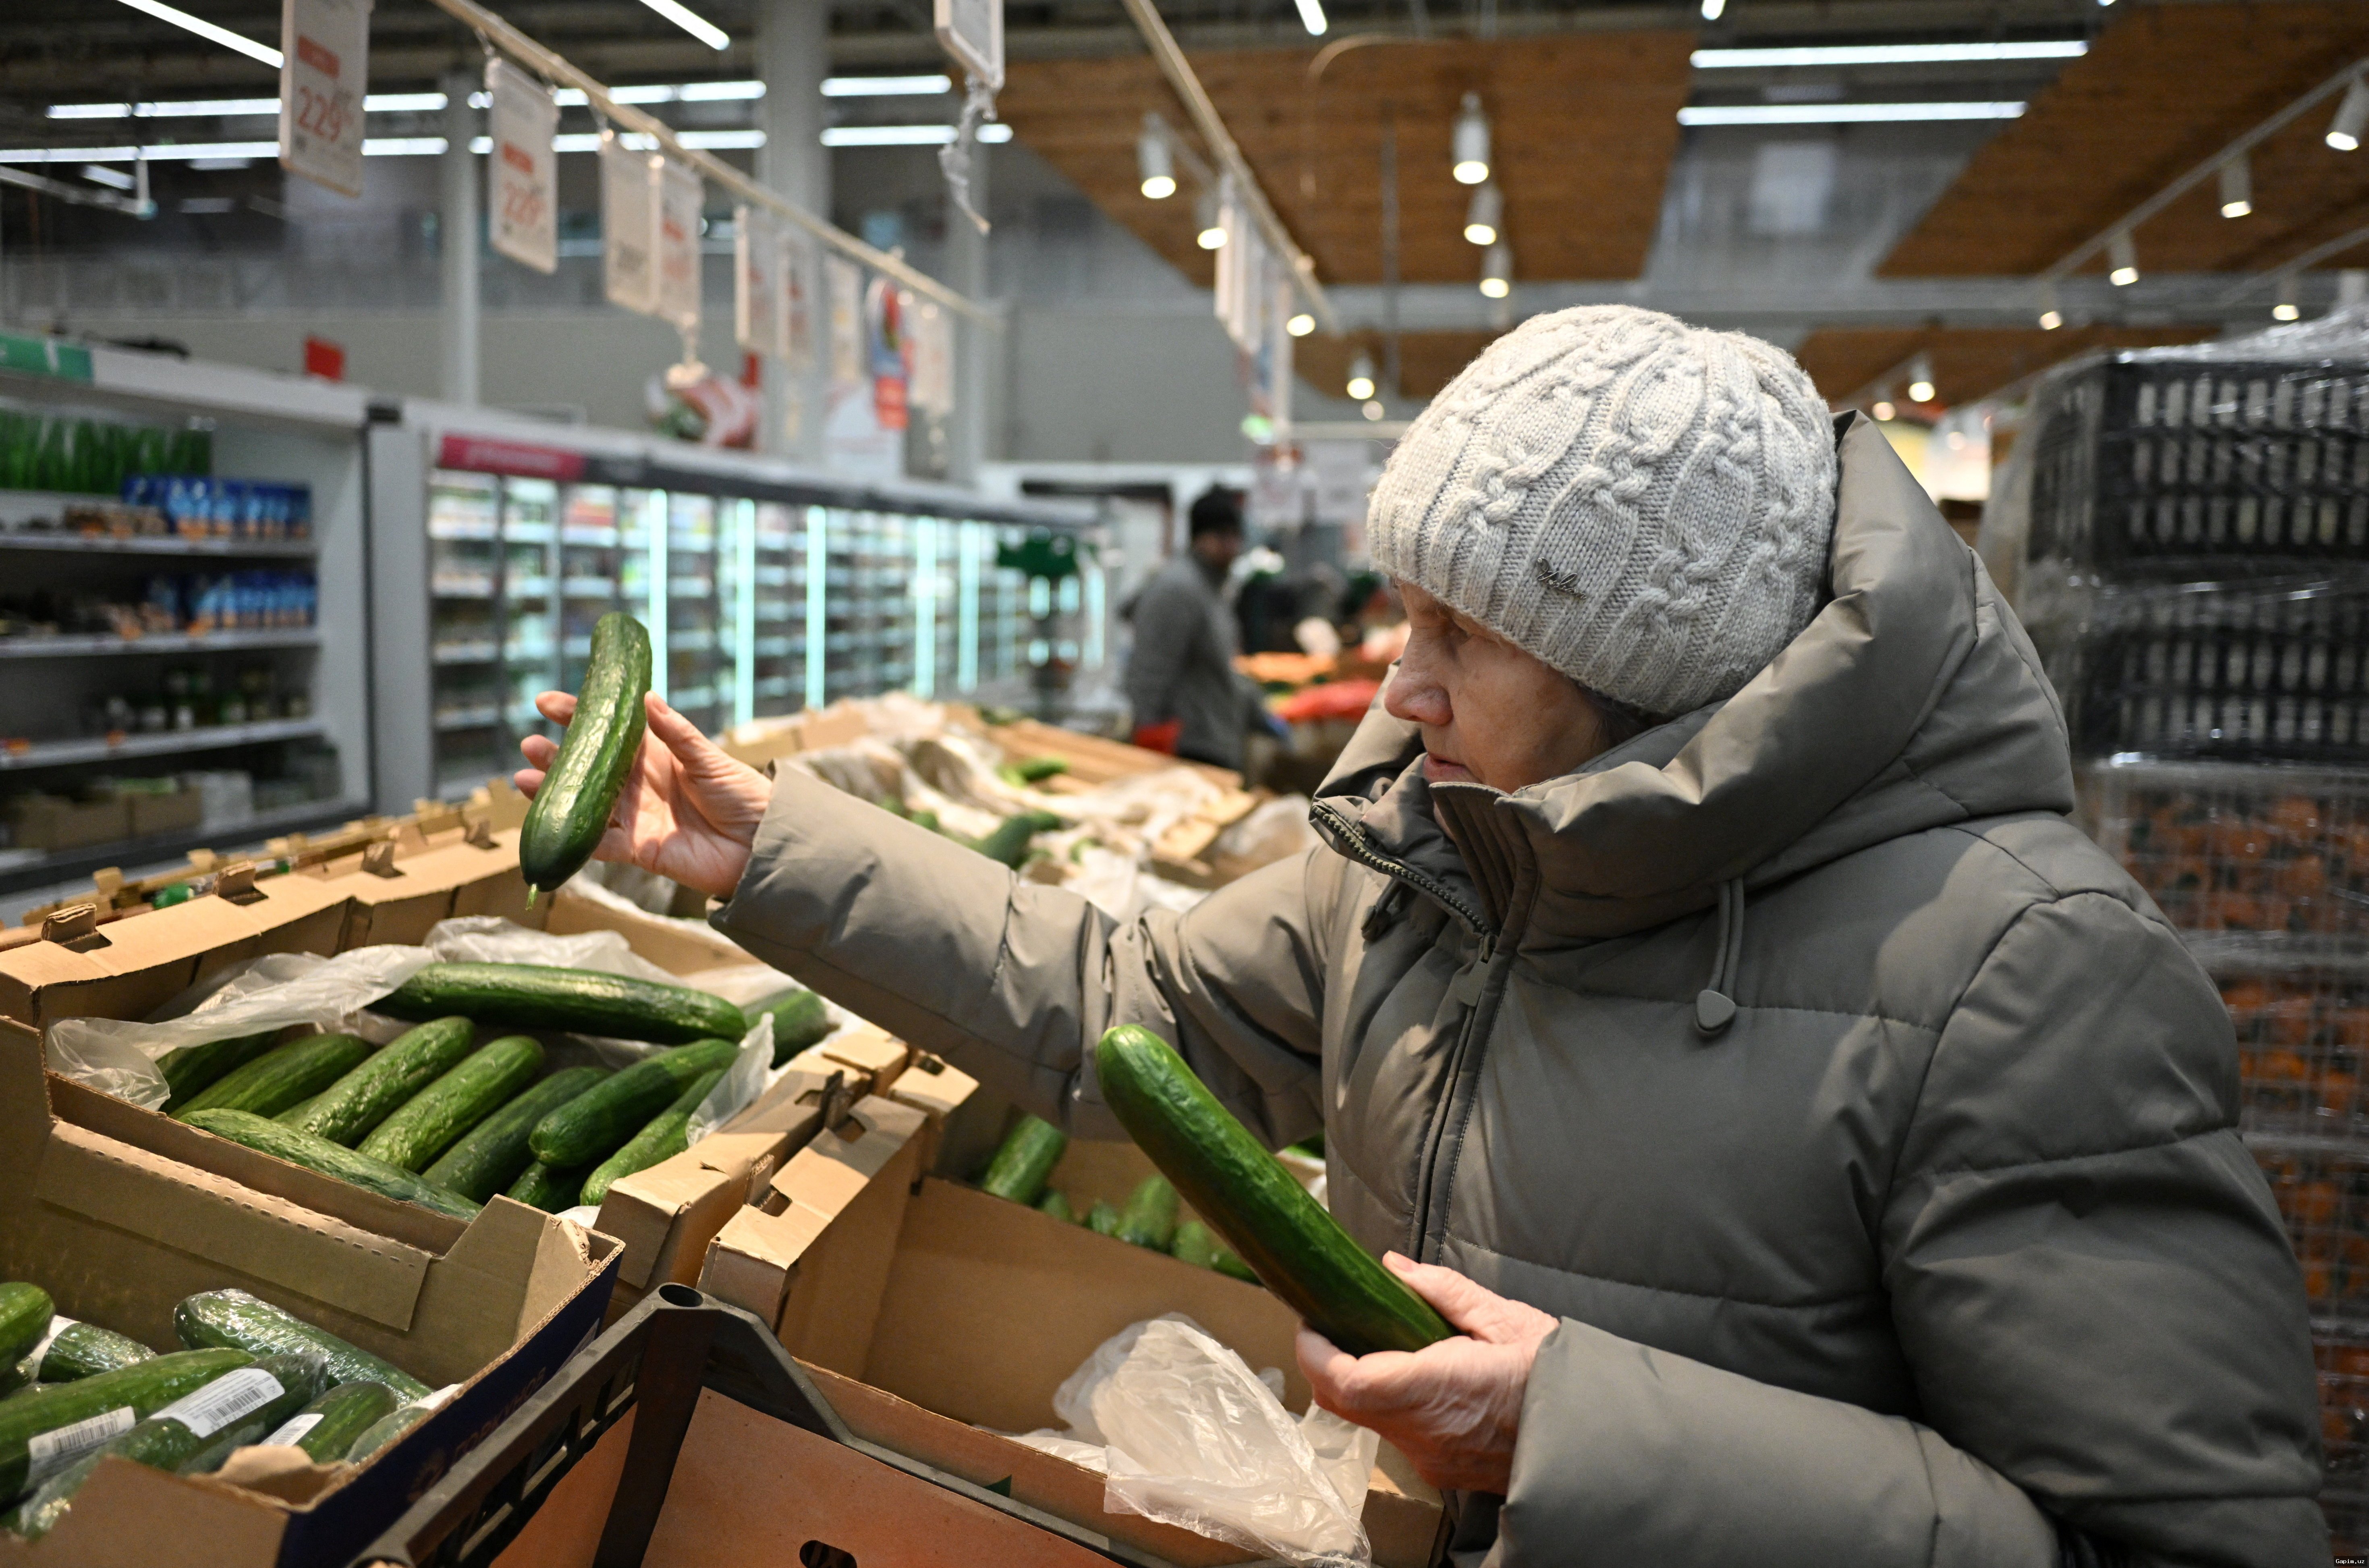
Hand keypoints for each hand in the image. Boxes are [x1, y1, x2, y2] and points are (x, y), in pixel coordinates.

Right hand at [515, 691, 771, 898]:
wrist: (764, 844)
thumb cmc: (743, 795)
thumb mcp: (710, 759)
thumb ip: (677, 733)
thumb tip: (646, 697)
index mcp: (656, 756)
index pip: (609, 732)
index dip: (579, 717)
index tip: (546, 704)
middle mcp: (640, 785)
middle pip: (589, 768)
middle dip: (557, 756)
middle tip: (529, 743)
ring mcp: (637, 818)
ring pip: (586, 804)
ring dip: (555, 792)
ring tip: (522, 777)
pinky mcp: (640, 850)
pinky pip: (600, 844)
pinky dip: (576, 836)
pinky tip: (548, 822)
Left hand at [1296, 1252, 1556, 1495]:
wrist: (1595, 1437)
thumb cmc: (1556, 1375)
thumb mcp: (1507, 1319)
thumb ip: (1444, 1291)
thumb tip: (1393, 1268)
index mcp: (1438, 1388)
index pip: (1347, 1381)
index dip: (1315, 1351)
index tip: (1312, 1320)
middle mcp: (1425, 1432)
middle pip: (1343, 1404)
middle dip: (1324, 1362)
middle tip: (1330, 1322)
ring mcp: (1431, 1456)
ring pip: (1366, 1420)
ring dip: (1355, 1381)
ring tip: (1371, 1339)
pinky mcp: (1441, 1468)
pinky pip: (1395, 1433)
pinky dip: (1385, 1400)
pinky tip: (1406, 1372)